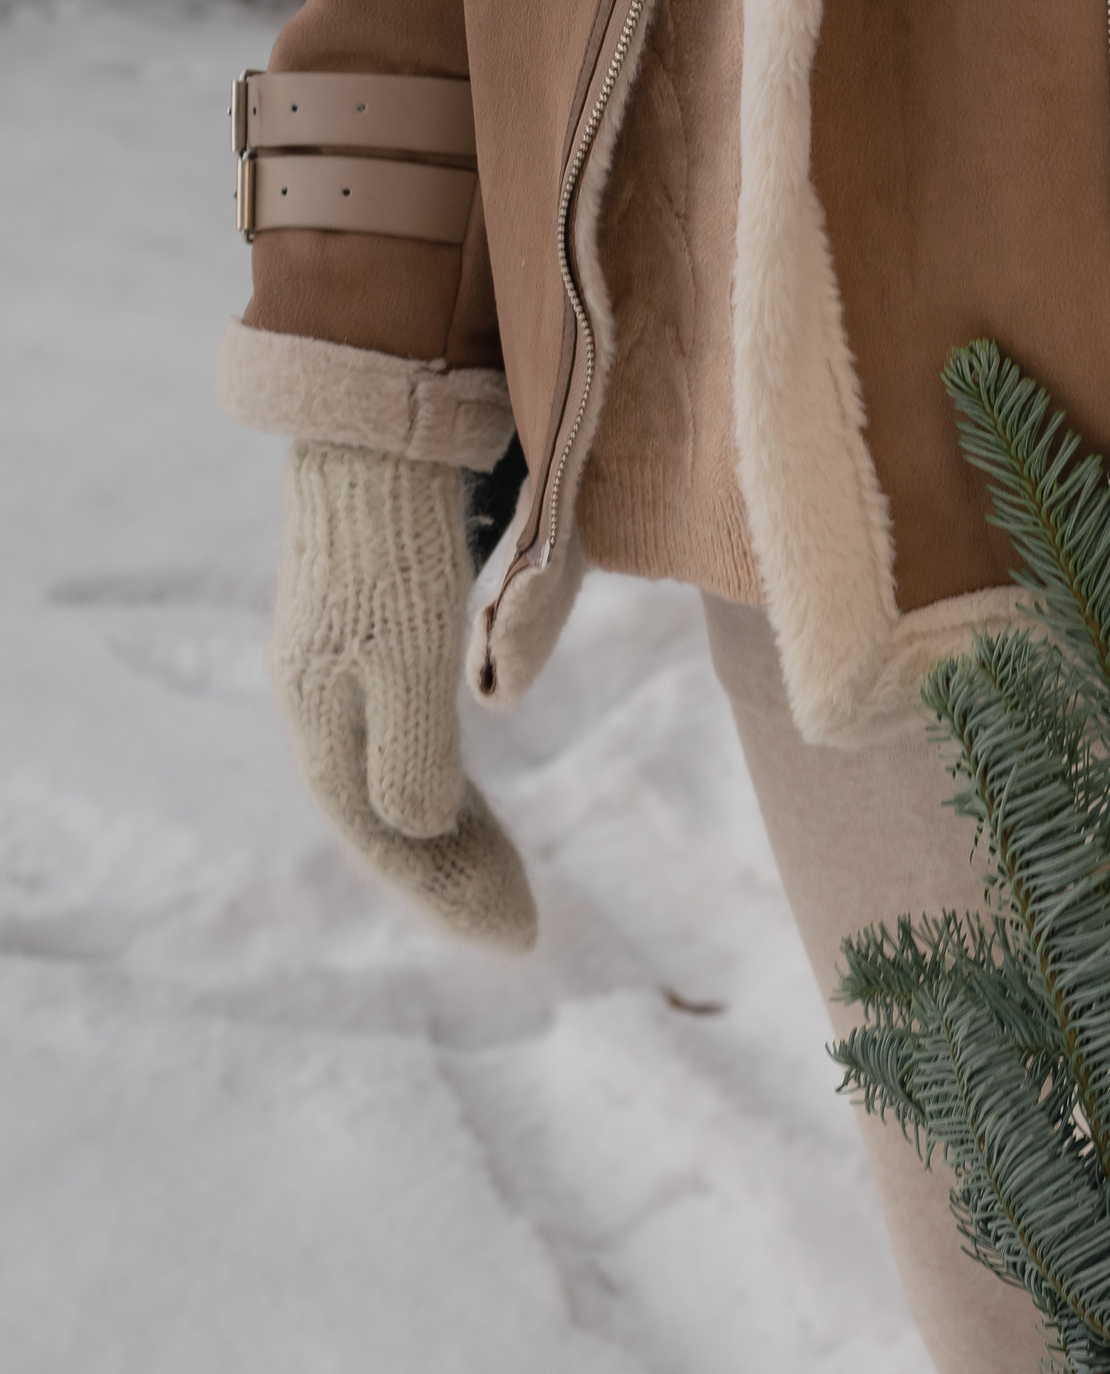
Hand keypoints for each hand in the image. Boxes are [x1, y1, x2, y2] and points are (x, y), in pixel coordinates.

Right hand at [269, 440, 535, 950]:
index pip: (386, 838)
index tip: (518, 938)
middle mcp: (325, 709)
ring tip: (507, 889)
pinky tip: (469, 810)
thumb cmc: (397, 544)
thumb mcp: (409, 653)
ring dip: (453, 844)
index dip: (449, 892)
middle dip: (456, 880)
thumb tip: (413, 830)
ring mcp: (346, 678)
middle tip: (522, 933)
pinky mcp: (376, 647)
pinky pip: (409, 747)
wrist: (378, 435)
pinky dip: (444, 791)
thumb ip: (410, 749)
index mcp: (322, 721)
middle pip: (391, 823)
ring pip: (399, 788)